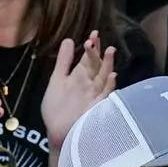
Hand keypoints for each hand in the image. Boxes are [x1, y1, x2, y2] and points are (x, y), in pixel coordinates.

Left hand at [41, 32, 118, 150]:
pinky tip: (111, 76)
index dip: (91, 46)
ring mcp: (94, 95)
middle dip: (97, 53)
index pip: (88, 58)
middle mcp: (89, 84)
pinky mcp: (97, 108)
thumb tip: (69, 39)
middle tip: (96, 39)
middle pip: (96, 65)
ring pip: (104, 77)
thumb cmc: (56, 108)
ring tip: (110, 50)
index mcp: (79, 76)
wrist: (57, 133)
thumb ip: (63, 61)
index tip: (94, 33)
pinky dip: (109, 86)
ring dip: (108, 65)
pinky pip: (105, 96)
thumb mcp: (57, 81)